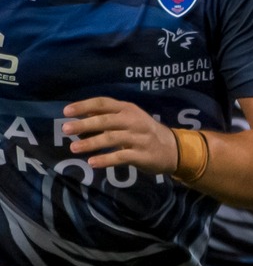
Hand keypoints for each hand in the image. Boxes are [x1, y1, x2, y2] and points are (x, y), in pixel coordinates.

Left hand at [62, 99, 178, 172]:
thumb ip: (107, 116)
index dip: (84, 106)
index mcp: (128, 109)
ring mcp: (139, 138)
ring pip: (111, 138)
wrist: (174, 149)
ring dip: (91, 143)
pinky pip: (121, 156)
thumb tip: (81, 115)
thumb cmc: (144, 132)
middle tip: (65, 129)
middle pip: (105, 121)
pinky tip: (92, 162)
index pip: (103, 103)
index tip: (66, 112)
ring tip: (73, 148)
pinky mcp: (142, 155)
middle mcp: (133, 121)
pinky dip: (106, 159)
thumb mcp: (129, 119)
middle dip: (84, 125)